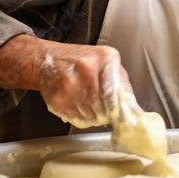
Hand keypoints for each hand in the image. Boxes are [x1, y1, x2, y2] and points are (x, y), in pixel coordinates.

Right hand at [0, 35, 132, 128]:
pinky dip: (82, 119)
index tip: (123, 118)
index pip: (115, 92)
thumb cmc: (82, 60)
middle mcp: (86, 69)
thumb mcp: (107, 61)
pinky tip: (81, 108)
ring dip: (95, 118)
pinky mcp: (57, 99)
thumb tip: (131, 107)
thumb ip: (121, 81)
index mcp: (104, 58)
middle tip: (107, 112)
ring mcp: (69, 84)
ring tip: (92, 107)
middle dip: (108, 114)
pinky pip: (76, 119)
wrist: (47, 60)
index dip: (119, 109)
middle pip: (104, 106)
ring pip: (91, 115)